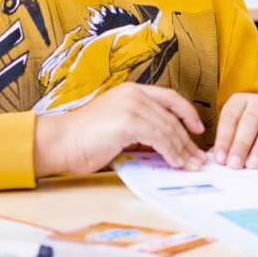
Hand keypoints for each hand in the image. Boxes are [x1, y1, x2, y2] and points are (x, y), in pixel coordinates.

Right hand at [34, 83, 205, 177]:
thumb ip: (141, 130)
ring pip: (168, 128)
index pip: (170, 98)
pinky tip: (175, 163)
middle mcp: (135, 94)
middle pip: (172, 116)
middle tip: (200, 157)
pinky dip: (170, 152)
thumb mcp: (118, 128)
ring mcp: (132, 106)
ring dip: (183, 150)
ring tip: (192, 165)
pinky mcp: (129, 122)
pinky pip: (159, 138)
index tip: (199, 129)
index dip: (187, 113)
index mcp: (133, 91)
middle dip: (189, 139)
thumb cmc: (83, 140)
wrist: (58, 142)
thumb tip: (165, 146)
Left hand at [213, 93, 257, 168]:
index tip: (220, 160)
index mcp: (242, 102)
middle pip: (252, 118)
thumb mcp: (234, 137)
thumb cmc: (249, 139)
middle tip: (234, 165)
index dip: (224, 138)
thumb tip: (210, 162)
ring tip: (253, 165)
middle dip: (241, 143)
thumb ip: (224, 147)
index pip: (231, 116)